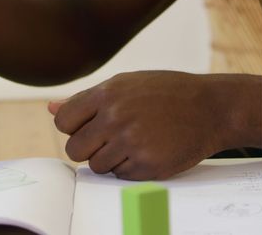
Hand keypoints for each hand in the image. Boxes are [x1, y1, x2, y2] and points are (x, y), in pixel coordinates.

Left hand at [48, 71, 255, 179]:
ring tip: (132, 142)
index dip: (74, 127)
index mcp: (107, 94)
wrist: (211, 108)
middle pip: (74, 149)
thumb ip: (87, 98)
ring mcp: (132, 143)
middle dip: (88, 147)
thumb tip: (51, 109)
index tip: (89, 126)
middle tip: (109, 139)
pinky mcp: (147, 165)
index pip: (64, 121)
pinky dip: (129, 168)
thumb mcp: (126, 84)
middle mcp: (116, 118)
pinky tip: (147, 151)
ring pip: (96, 166)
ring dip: (109, 159)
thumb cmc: (166, 93)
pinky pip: (120, 176)